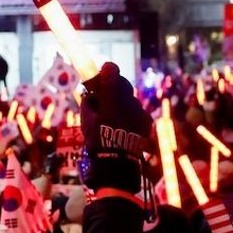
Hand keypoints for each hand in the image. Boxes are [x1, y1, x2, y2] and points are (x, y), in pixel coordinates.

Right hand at [80, 62, 152, 193]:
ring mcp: (140, 110)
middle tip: (106, 96)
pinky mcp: (147, 121)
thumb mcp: (86, 119)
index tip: (103, 72)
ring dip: (124, 104)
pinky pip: (138, 113)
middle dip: (115, 87)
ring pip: (131, 100)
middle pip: (124, 84)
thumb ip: (89, 101)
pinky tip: (125, 126)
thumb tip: (91, 94)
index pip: (112, 70)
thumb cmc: (97, 139)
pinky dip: (132, 116)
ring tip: (115, 118)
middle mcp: (129, 99)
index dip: (106, 71)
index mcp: (112, 95)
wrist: (117, 162)